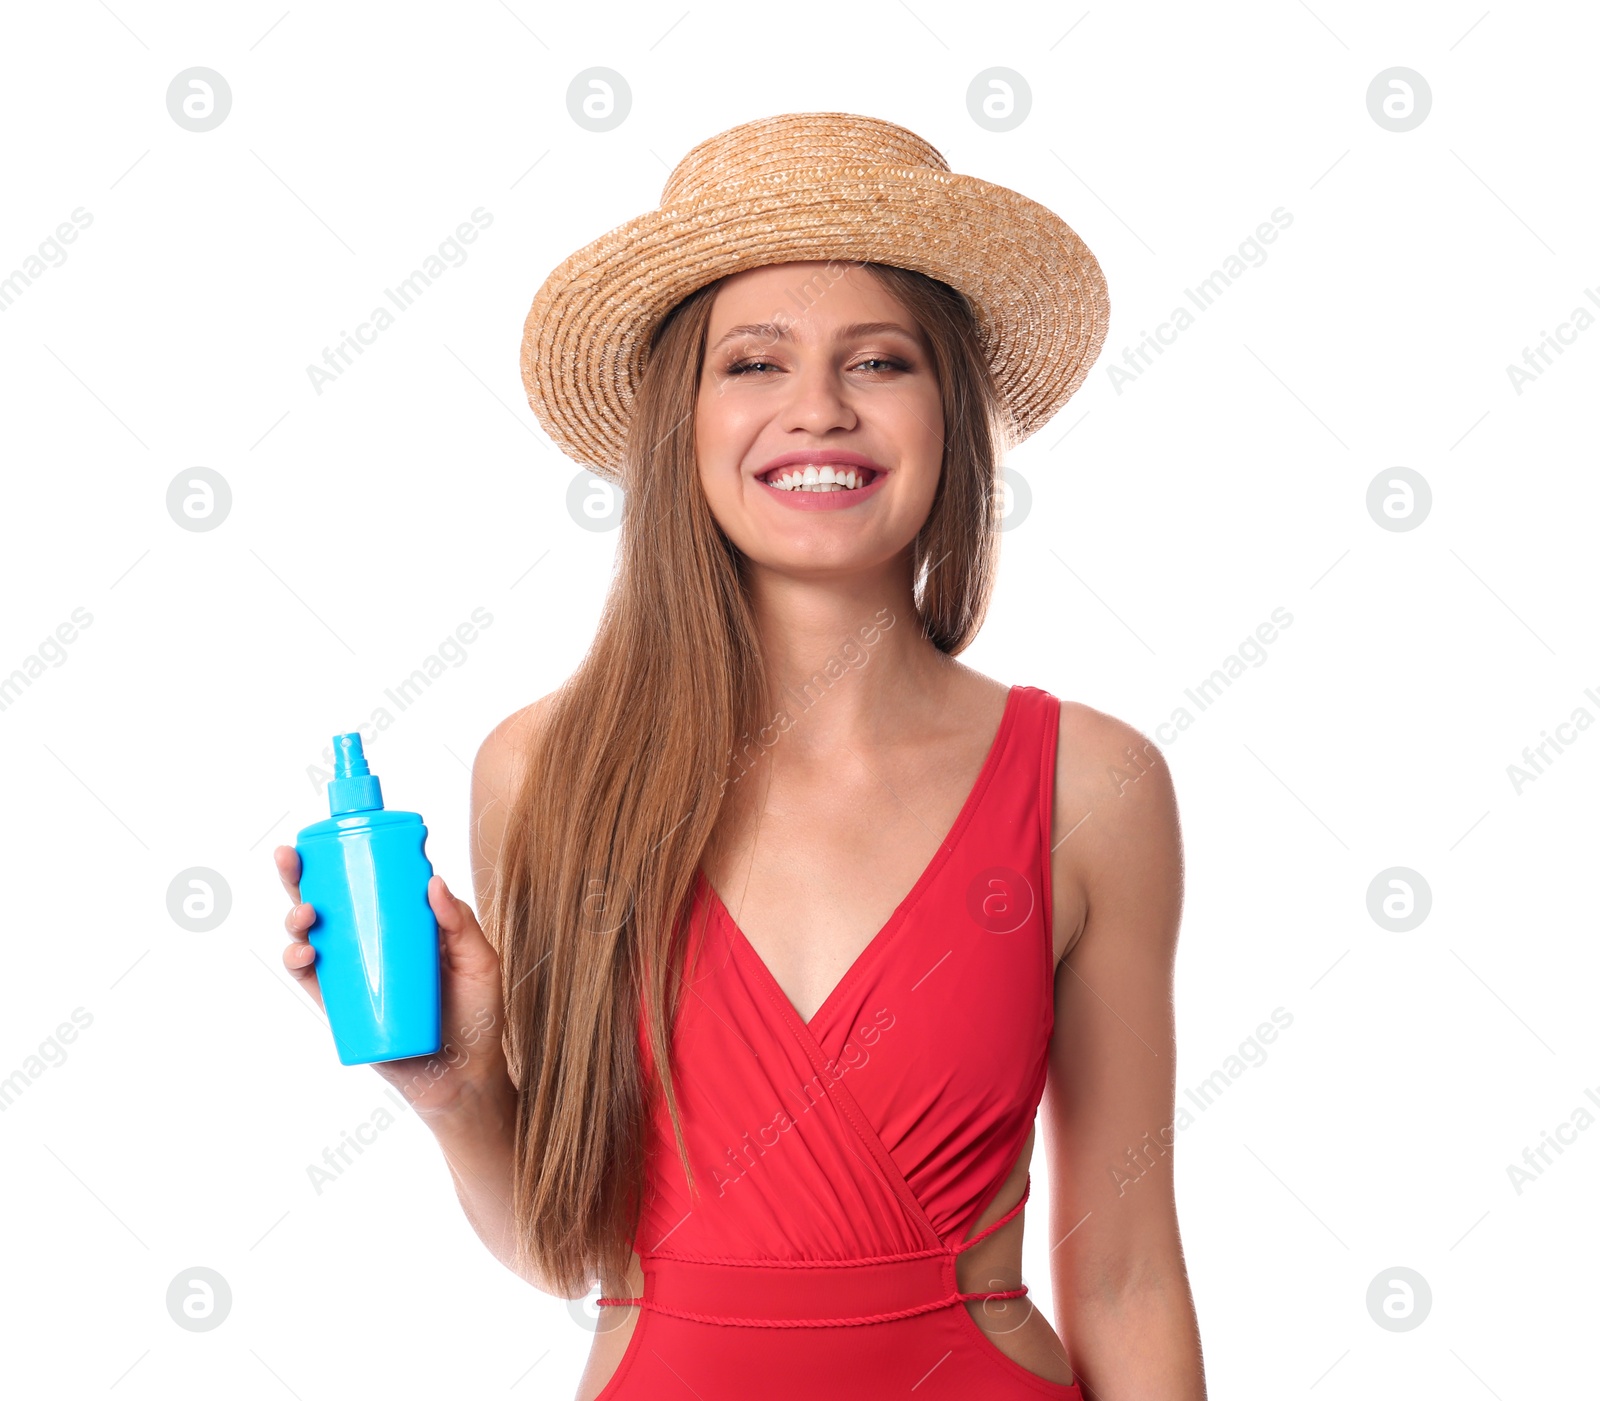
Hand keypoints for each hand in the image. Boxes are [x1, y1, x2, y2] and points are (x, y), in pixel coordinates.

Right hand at [275, 844, 511, 1115]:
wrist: (466, 1078)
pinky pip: (310, 981)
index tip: (332, 829)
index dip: (345, 854)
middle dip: (299, 876)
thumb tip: (433, 881)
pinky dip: (297, 962)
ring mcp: (353, 974)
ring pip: (310, 936)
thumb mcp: (480, 962)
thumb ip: (461, 924)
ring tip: (306, 915)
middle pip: (327, 900)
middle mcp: (371, 943)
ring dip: (295, 917)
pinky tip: (303, 952)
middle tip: (290, 857)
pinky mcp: (342, 1008)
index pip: (368, 880)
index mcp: (402, 923)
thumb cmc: (478, 1014)